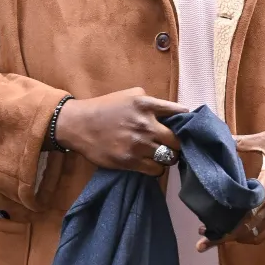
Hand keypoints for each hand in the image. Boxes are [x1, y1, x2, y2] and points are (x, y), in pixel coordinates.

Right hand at [53, 87, 187, 175]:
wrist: (79, 125)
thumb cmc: (105, 108)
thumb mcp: (130, 94)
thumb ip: (152, 101)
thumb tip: (173, 112)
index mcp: (146, 104)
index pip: (179, 113)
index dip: (185, 121)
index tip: (184, 126)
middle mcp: (145, 124)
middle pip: (178, 141)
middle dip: (178, 144)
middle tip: (172, 145)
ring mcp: (138, 144)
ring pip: (169, 158)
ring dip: (168, 158)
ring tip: (161, 155)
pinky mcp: (129, 161)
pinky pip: (156, 170)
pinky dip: (157, 168)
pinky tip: (151, 163)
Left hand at [197, 133, 264, 250]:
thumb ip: (243, 142)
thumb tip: (222, 138)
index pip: (243, 215)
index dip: (224, 225)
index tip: (205, 229)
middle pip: (244, 231)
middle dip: (223, 237)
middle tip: (203, 238)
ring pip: (254, 236)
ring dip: (234, 238)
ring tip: (216, 235)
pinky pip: (264, 233)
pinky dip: (248, 236)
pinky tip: (237, 230)